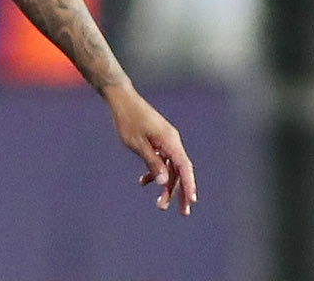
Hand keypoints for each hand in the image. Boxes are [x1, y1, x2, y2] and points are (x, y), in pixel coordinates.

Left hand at [104, 83, 196, 215]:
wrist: (122, 99)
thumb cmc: (128, 120)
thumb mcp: (137, 144)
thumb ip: (152, 163)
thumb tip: (165, 182)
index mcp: (170, 141)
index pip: (184, 167)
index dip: (189, 185)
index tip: (192, 201)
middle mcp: (172, 141)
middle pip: (181, 171)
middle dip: (182, 192)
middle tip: (183, 213)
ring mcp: (166, 141)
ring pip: (171, 168)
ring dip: (166, 186)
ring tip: (160, 204)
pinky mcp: (159, 141)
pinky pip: (162, 160)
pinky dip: (156, 172)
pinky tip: (143, 182)